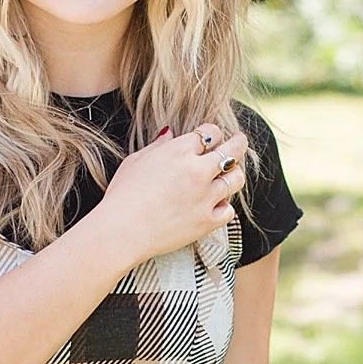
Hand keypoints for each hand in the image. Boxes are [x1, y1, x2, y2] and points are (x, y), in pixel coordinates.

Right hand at [91, 122, 249, 265]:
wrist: (122, 231)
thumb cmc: (122, 195)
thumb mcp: (135, 161)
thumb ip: (158, 146)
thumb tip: (171, 135)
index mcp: (179, 151)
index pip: (210, 133)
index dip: (212, 133)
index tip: (212, 137)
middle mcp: (198, 171)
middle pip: (232, 150)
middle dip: (238, 142)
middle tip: (240, 140)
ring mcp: (206, 197)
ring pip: (236, 179)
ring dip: (234, 174)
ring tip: (231, 173)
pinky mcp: (208, 221)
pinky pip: (229, 209)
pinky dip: (224, 206)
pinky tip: (217, 204)